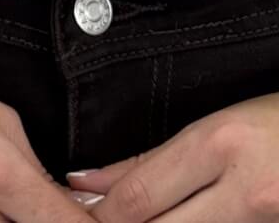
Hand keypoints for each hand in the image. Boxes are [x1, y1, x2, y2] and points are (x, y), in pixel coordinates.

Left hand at [64, 93, 278, 221]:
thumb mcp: (220, 122)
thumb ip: (155, 156)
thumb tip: (91, 181)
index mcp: (222, 144)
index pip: (142, 193)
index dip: (101, 209)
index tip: (75, 207)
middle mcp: (246, 190)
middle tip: (93, 222)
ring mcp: (266, 221)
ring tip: (130, 222)